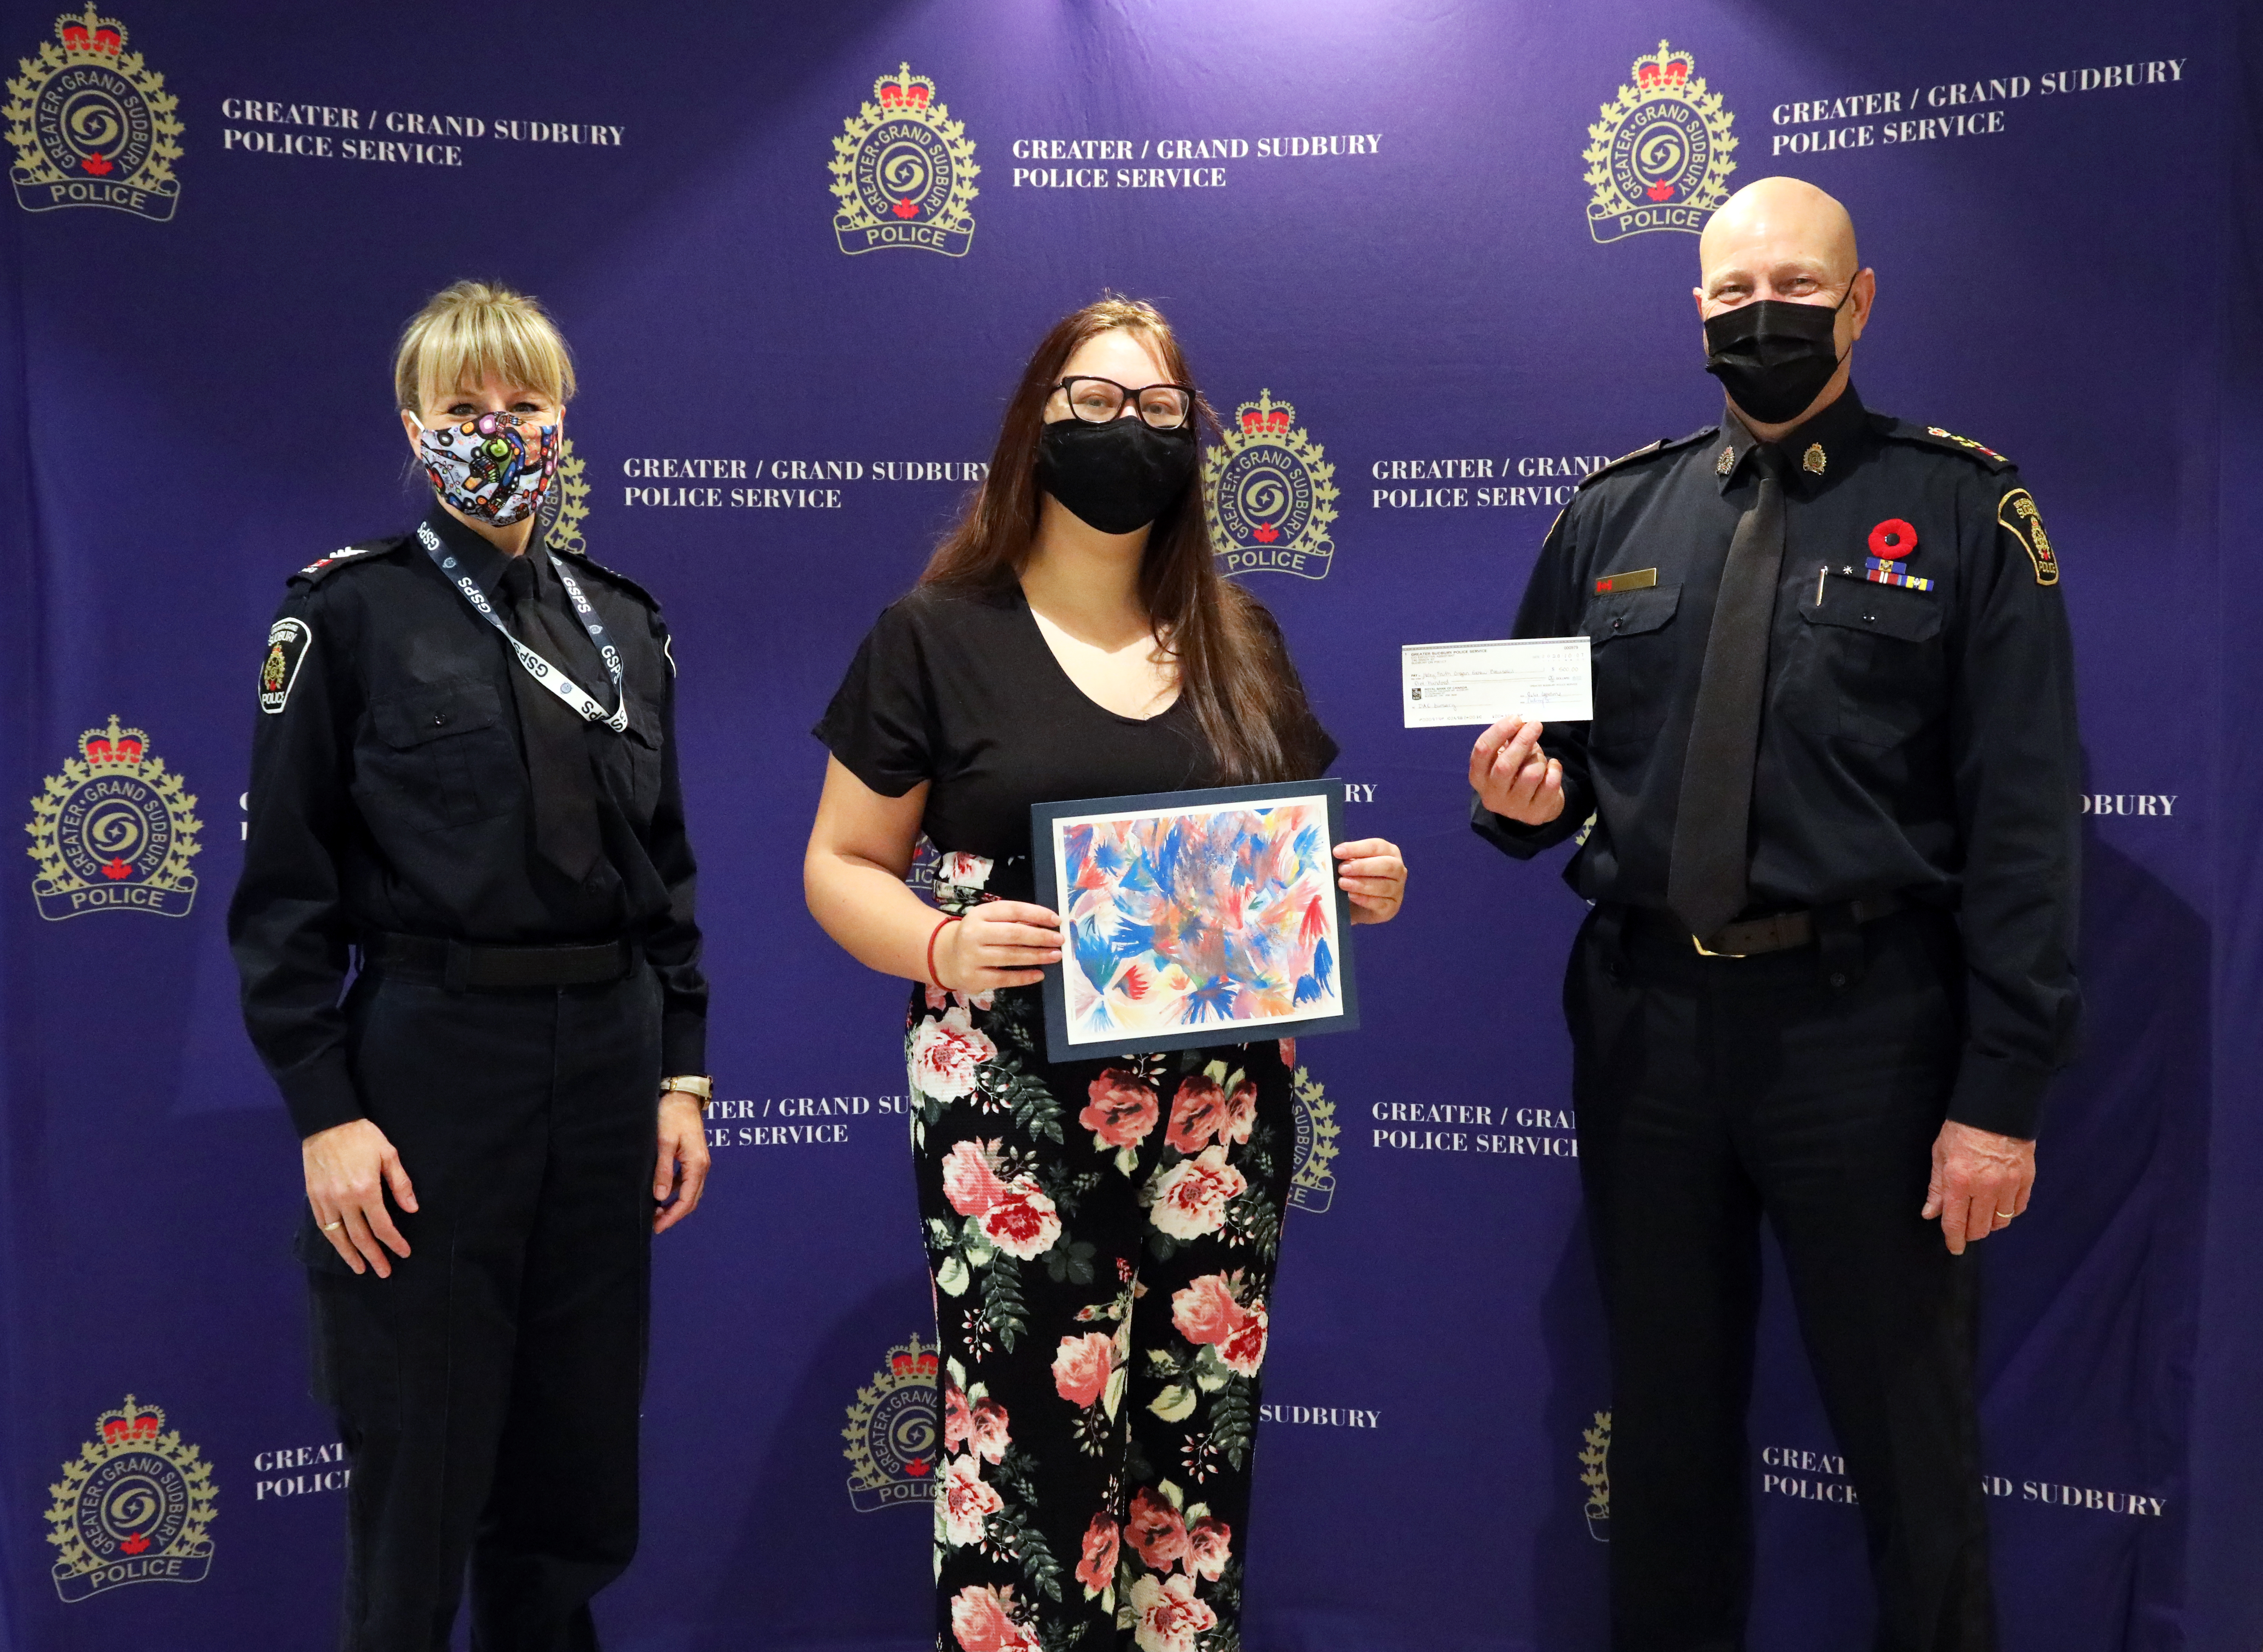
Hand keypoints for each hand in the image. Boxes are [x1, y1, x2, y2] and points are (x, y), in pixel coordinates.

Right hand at [302, 1118, 417, 1277]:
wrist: (327, 1123)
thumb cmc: (362, 1136)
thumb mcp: (389, 1154)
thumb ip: (400, 1184)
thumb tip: (412, 1209)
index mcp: (366, 1190)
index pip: (382, 1225)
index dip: (394, 1242)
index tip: (404, 1252)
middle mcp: (344, 1200)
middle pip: (360, 1237)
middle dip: (374, 1256)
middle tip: (384, 1272)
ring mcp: (326, 1200)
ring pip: (338, 1236)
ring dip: (350, 1255)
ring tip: (360, 1269)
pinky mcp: (313, 1197)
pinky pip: (323, 1225)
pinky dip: (333, 1240)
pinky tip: (341, 1248)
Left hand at [653, 1092, 710, 1233]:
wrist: (681, 1095)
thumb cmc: (672, 1115)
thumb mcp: (664, 1143)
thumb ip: (663, 1170)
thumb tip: (660, 1197)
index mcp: (697, 1164)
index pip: (687, 1200)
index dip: (672, 1216)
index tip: (657, 1227)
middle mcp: (702, 1166)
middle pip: (691, 1199)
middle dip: (674, 1214)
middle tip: (654, 1224)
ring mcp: (698, 1162)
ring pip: (688, 1191)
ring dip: (673, 1204)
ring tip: (654, 1211)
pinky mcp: (692, 1157)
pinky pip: (684, 1181)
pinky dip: (673, 1191)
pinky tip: (659, 1193)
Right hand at [936, 900, 1061, 992]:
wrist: (946, 958)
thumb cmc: (977, 936)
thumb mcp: (988, 921)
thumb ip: (1012, 921)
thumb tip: (1047, 925)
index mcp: (979, 914)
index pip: (1013, 910)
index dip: (1037, 914)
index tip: (1056, 920)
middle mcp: (973, 933)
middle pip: (1014, 934)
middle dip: (1041, 937)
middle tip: (1060, 940)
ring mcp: (971, 957)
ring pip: (1011, 956)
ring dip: (1037, 956)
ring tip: (1055, 956)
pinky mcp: (973, 978)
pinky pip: (1004, 979)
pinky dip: (1024, 977)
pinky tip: (1039, 974)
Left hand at [1336, 838, 1405, 923]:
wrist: (1357, 906)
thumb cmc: (1356, 878)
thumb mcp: (1353, 866)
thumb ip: (1348, 859)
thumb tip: (1335, 855)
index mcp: (1389, 852)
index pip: (1377, 846)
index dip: (1357, 848)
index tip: (1337, 852)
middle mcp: (1398, 870)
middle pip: (1387, 865)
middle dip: (1362, 866)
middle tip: (1342, 869)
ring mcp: (1397, 890)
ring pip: (1384, 886)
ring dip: (1361, 884)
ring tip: (1343, 883)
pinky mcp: (1392, 908)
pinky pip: (1381, 903)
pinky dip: (1365, 899)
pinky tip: (1351, 896)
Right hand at [1470, 717, 1564, 825]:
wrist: (1533, 805)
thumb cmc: (1517, 772)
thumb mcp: (1508, 755)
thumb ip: (1509, 740)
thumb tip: (1519, 723)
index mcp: (1478, 777)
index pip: (1482, 751)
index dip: (1499, 731)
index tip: (1516, 719)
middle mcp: (1491, 795)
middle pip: (1505, 765)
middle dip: (1522, 741)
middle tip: (1535, 725)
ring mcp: (1513, 807)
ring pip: (1530, 775)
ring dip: (1539, 760)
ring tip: (1540, 758)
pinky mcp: (1534, 813)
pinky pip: (1549, 784)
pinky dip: (1554, 770)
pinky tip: (1552, 768)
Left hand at [1920, 1120, 2036, 1254]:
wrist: (1996, 1110)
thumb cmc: (1962, 1130)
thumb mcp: (1940, 1155)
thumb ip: (1936, 1188)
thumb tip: (1930, 1213)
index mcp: (1960, 1181)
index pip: (1955, 1222)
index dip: (1954, 1239)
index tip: (1954, 1248)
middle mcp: (1986, 1188)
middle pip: (1980, 1228)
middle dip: (1971, 1233)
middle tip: (1965, 1229)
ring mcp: (2009, 1185)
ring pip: (2001, 1222)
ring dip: (1989, 1224)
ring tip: (1981, 1217)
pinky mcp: (2026, 1180)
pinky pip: (2018, 1208)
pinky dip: (2008, 1213)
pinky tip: (1999, 1207)